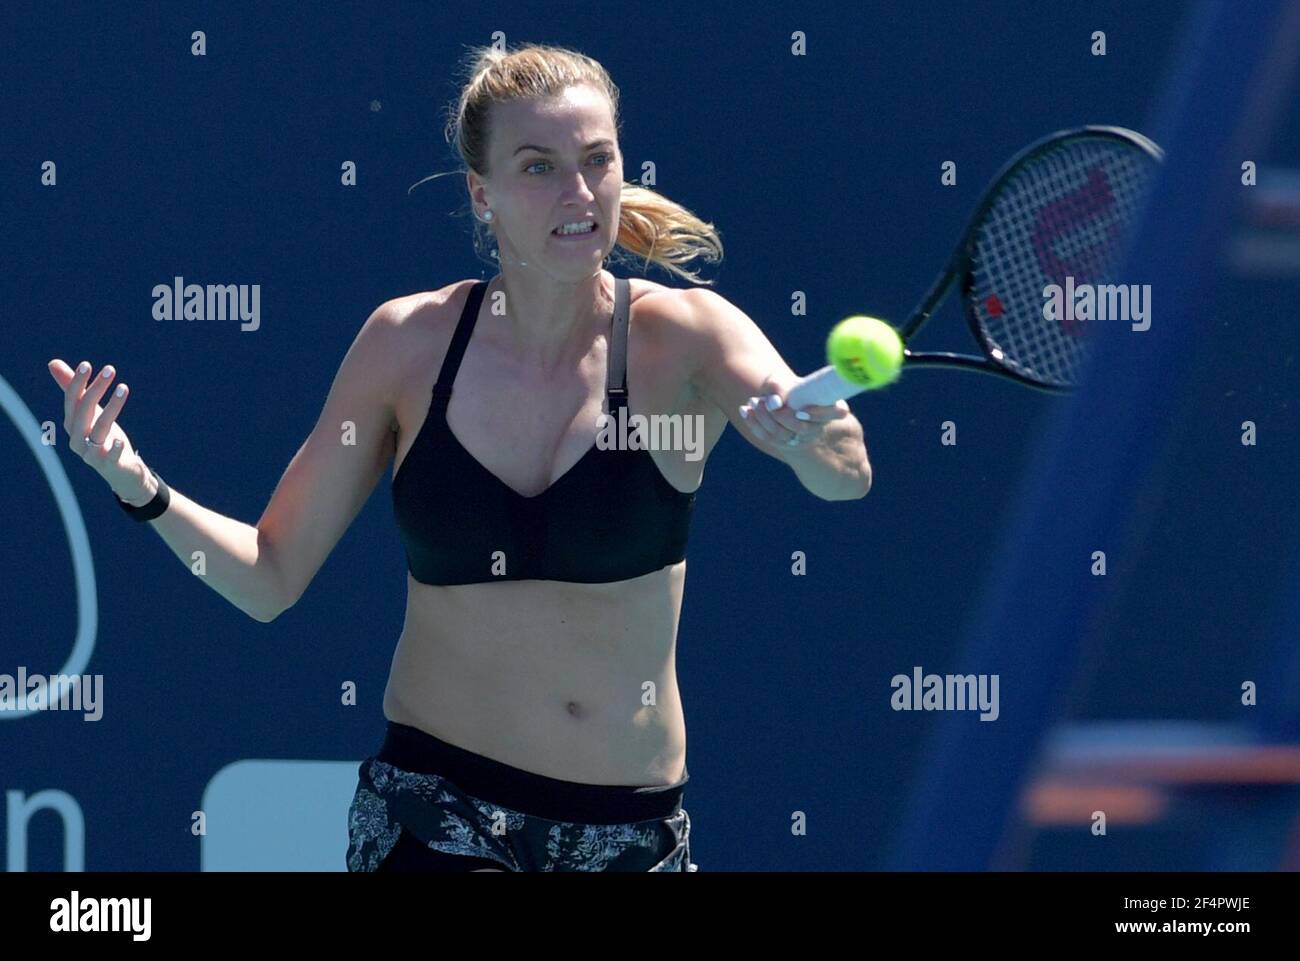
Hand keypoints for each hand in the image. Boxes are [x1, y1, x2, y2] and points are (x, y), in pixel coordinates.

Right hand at [47, 359, 153, 504]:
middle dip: (95, 389)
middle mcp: (77, 439)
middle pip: (84, 412)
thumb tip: (52, 363)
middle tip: (110, 369)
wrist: (120, 471)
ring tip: (123, 388)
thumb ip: (77, 391)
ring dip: (112, 408)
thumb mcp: (91, 413)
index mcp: (72, 424)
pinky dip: (114, 449)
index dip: (77, 383)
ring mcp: (92, 454)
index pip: (72, 401)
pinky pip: (109, 458)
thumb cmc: (104, 437)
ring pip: (99, 429)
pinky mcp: (110, 465)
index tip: (87, 364)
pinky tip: (121, 441)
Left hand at [738, 381, 850, 448]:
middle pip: (801, 428)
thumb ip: (778, 386)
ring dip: (763, 418)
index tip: (801, 409)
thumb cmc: (785, 386)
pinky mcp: (785, 444)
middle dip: (779, 415)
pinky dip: (754, 424)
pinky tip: (745, 410)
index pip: (838, 412)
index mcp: (830, 408)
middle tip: (763, 401)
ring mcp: (802, 438)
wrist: (777, 398)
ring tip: (753, 401)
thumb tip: (774, 403)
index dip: (821, 413)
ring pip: (782, 434)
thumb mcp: (781, 380)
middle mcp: (818, 426)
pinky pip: (768, 438)